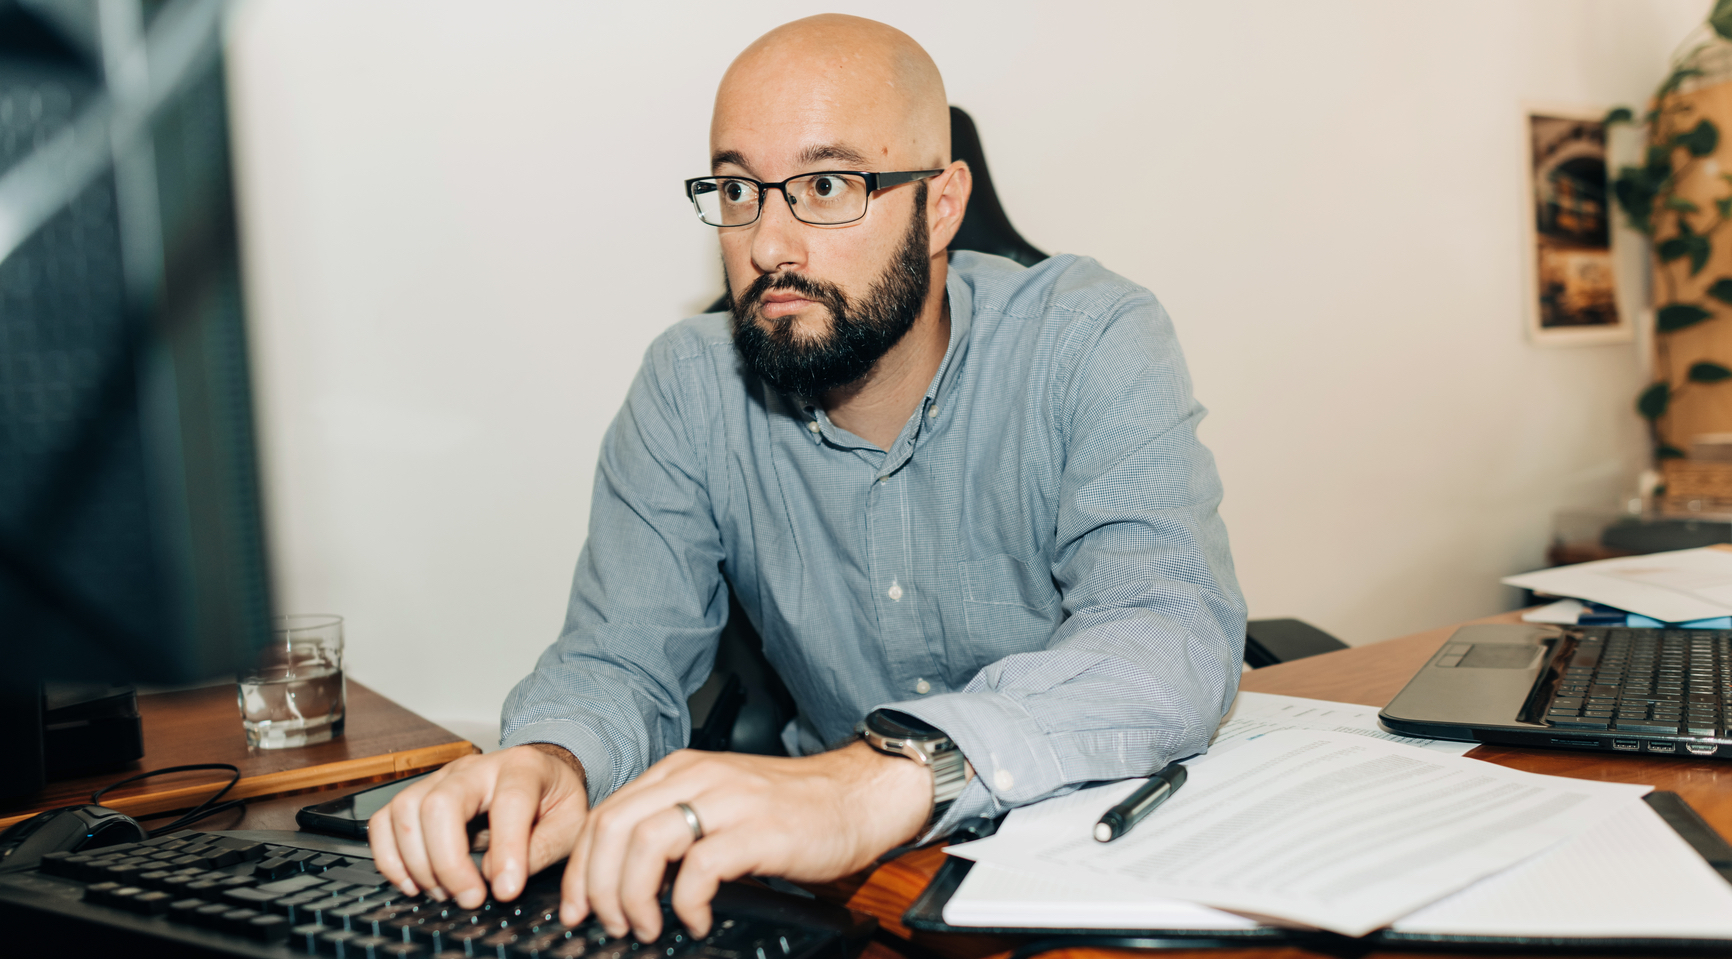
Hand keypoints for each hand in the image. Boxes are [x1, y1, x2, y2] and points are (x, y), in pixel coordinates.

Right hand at [369, 743, 588, 908]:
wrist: (542, 774)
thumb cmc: (555, 799)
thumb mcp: (571, 823)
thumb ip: (541, 850)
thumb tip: (496, 876)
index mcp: (523, 768)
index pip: (509, 802)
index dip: (506, 850)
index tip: (506, 891)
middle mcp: (476, 767)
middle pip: (441, 803)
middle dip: (448, 861)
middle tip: (469, 897)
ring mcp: (442, 778)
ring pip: (406, 810)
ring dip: (418, 862)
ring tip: (444, 891)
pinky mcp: (420, 793)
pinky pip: (385, 820)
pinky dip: (390, 857)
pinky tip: (414, 882)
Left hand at [566, 742, 928, 940]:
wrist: (857, 796)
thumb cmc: (792, 809)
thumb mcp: (721, 802)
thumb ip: (676, 823)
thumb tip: (623, 876)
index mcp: (681, 771)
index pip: (606, 815)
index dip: (581, 869)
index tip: (579, 907)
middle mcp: (698, 778)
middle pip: (614, 828)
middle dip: (597, 886)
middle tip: (610, 923)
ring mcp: (728, 801)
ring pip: (646, 843)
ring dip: (634, 896)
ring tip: (648, 926)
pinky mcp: (759, 830)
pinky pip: (700, 868)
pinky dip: (686, 903)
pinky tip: (698, 920)